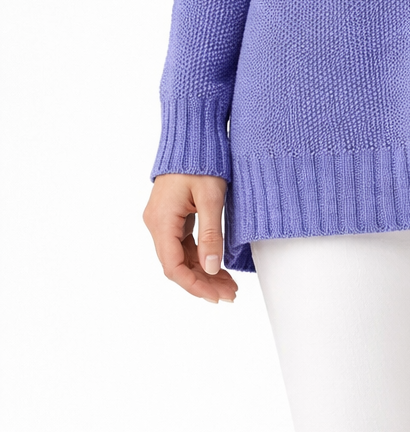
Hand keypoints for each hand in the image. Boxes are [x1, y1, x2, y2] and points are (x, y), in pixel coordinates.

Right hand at [143, 174, 238, 303]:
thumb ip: (212, 234)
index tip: (217, 297)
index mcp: (161, 221)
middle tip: (230, 295)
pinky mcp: (171, 215)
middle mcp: (156, 223)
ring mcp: (162, 220)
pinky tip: (217, 265)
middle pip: (177, 265)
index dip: (195, 285)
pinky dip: (199, 256)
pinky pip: (183, 243)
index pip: (174, 267)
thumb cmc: (202, 161)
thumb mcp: (211, 197)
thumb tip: (212, 268)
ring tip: (229, 285)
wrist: (192, 134)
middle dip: (203, 282)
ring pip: (180, 256)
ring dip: (203, 271)